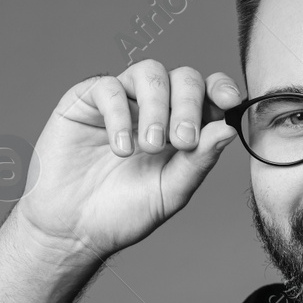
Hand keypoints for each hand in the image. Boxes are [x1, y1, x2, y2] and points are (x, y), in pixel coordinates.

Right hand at [15, 59, 242, 262]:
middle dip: (188, 105)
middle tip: (181, 141)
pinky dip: (120, 114)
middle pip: (182, 77)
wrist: (73, 229)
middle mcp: (153, 108)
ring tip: (149, 146)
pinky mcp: (86, 101)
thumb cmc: (122, 213)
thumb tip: (228, 129)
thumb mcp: (170, 191)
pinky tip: (120, 149)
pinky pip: (108, 87)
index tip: (229, 101)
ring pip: (149, 72)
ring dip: (157, 106)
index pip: (208, 92)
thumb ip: (198, 161)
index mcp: (180, 126)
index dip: (221, 88)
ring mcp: (120, 101)